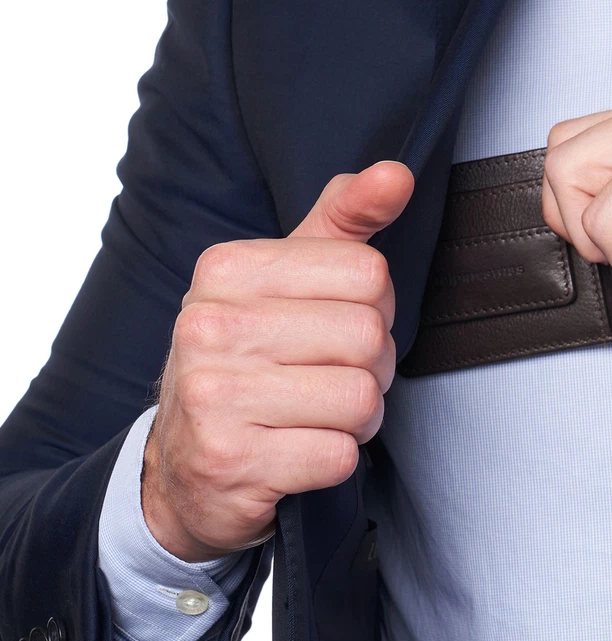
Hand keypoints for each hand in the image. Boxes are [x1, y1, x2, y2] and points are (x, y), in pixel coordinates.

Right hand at [142, 161, 413, 562]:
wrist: (185, 466)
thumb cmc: (248, 364)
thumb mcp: (286, 283)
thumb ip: (343, 223)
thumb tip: (397, 174)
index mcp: (226, 270)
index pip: (368, 273)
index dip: (374, 310)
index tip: (339, 328)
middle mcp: (208, 326)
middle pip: (368, 336)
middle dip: (372, 369)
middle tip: (333, 380)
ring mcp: (211, 396)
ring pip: (360, 399)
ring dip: (358, 419)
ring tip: (318, 417)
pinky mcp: (229, 461)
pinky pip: (339, 456)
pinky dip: (337, 460)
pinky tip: (299, 451)